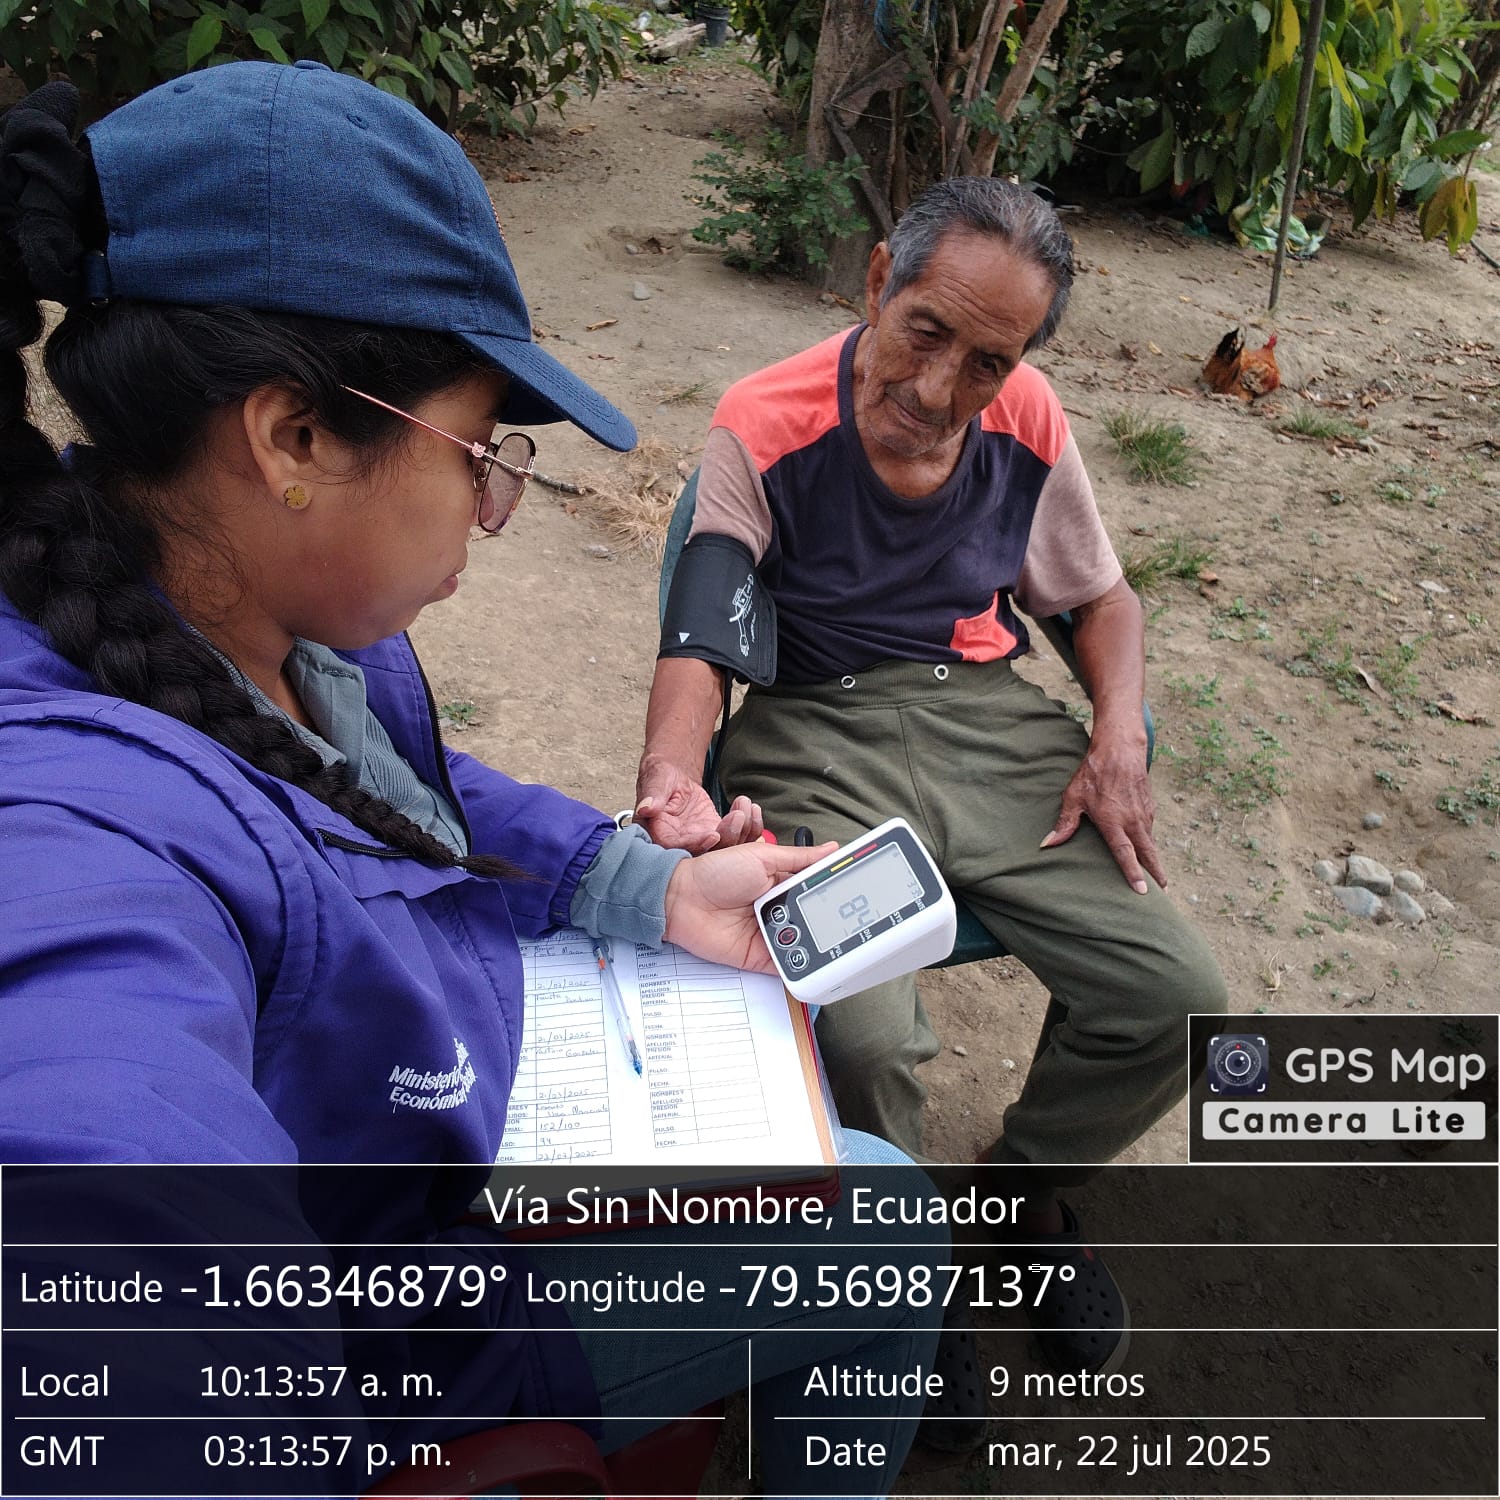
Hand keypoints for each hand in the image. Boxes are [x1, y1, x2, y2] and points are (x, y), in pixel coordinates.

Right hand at [635, 754, 763, 852]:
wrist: (673, 779)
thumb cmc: (660, 778)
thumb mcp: (656, 782)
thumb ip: (653, 796)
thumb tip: (646, 807)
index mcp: (659, 836)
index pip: (677, 848)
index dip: (697, 844)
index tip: (714, 834)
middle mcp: (680, 845)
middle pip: (706, 854)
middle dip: (727, 838)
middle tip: (738, 816)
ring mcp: (700, 842)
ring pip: (725, 848)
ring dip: (741, 830)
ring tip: (745, 806)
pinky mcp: (715, 835)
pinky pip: (734, 838)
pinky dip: (748, 828)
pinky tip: (752, 809)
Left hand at [663, 839, 837, 971]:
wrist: (681, 898)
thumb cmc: (715, 872)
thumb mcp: (762, 855)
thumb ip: (799, 858)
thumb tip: (832, 850)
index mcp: (781, 883)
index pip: (815, 890)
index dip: (834, 893)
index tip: (857, 894)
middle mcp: (778, 909)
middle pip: (813, 918)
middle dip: (828, 919)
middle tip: (851, 919)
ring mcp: (769, 933)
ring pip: (804, 942)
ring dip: (816, 940)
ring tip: (833, 937)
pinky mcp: (759, 956)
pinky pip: (785, 965)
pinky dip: (800, 966)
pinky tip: (814, 961)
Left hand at [1041, 734, 1165, 893]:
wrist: (1120, 749)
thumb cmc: (1093, 773)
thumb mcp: (1073, 797)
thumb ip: (1065, 823)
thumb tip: (1048, 843)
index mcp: (1113, 821)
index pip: (1125, 853)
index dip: (1133, 873)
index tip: (1142, 890)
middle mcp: (1132, 820)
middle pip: (1147, 852)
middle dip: (1156, 873)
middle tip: (1162, 891)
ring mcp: (1144, 813)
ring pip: (1150, 842)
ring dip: (1154, 859)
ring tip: (1156, 876)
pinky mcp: (1149, 806)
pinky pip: (1150, 829)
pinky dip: (1150, 841)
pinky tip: (1147, 848)